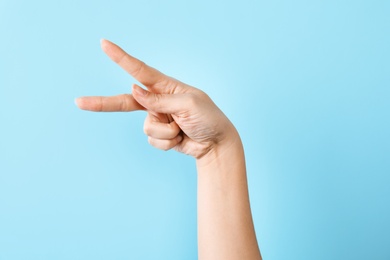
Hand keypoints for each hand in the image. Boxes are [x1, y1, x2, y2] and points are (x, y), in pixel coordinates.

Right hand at [76, 39, 237, 159]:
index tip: (104, 44)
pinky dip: (168, 142)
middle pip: (125, 101)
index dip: (121, 58)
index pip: (140, 71)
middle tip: (78, 102)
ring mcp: (157, 118)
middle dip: (103, 103)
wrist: (216, 144)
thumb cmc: (208, 118)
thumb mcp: (188, 104)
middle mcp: (158, 101)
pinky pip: (153, 140)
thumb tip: (133, 91)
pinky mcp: (159, 135)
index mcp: (166, 87)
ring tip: (183, 128)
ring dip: (167, 132)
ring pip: (147, 127)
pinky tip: (181, 138)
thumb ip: (160, 99)